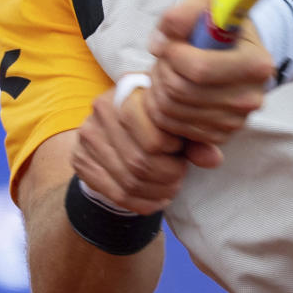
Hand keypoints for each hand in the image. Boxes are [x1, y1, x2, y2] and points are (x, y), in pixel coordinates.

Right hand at [71, 85, 214, 214]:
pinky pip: (115, 193)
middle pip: (141, 161)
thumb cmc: (157, 121)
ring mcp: (87, 135)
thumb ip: (196, 139)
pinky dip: (141, 203)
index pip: (154, 135)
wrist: (118, 128)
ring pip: (129, 180)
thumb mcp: (178, 123)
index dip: (174, 150)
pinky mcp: (79, 160)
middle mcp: (102, 108)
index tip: (180, 152)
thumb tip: (213, 159)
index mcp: (129, 89)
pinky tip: (156, 200)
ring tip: (171, 189)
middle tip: (179, 177)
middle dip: (168, 176)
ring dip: (157, 192)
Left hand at [145, 0, 273, 146]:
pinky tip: (172, 88)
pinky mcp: (220, 135)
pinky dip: (162, 108)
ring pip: (171, 111)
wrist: (240, 50)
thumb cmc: (223, 24)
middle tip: (166, 56)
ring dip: (158, 88)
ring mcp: (236, 121)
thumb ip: (184, 12)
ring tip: (169, 70)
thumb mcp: (208, 1)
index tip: (170, 41)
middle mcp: (250, 98)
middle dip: (162, 70)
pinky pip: (173, 127)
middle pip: (181, 91)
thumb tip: (161, 42)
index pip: (199, 69)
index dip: (172, 53)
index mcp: (256, 64)